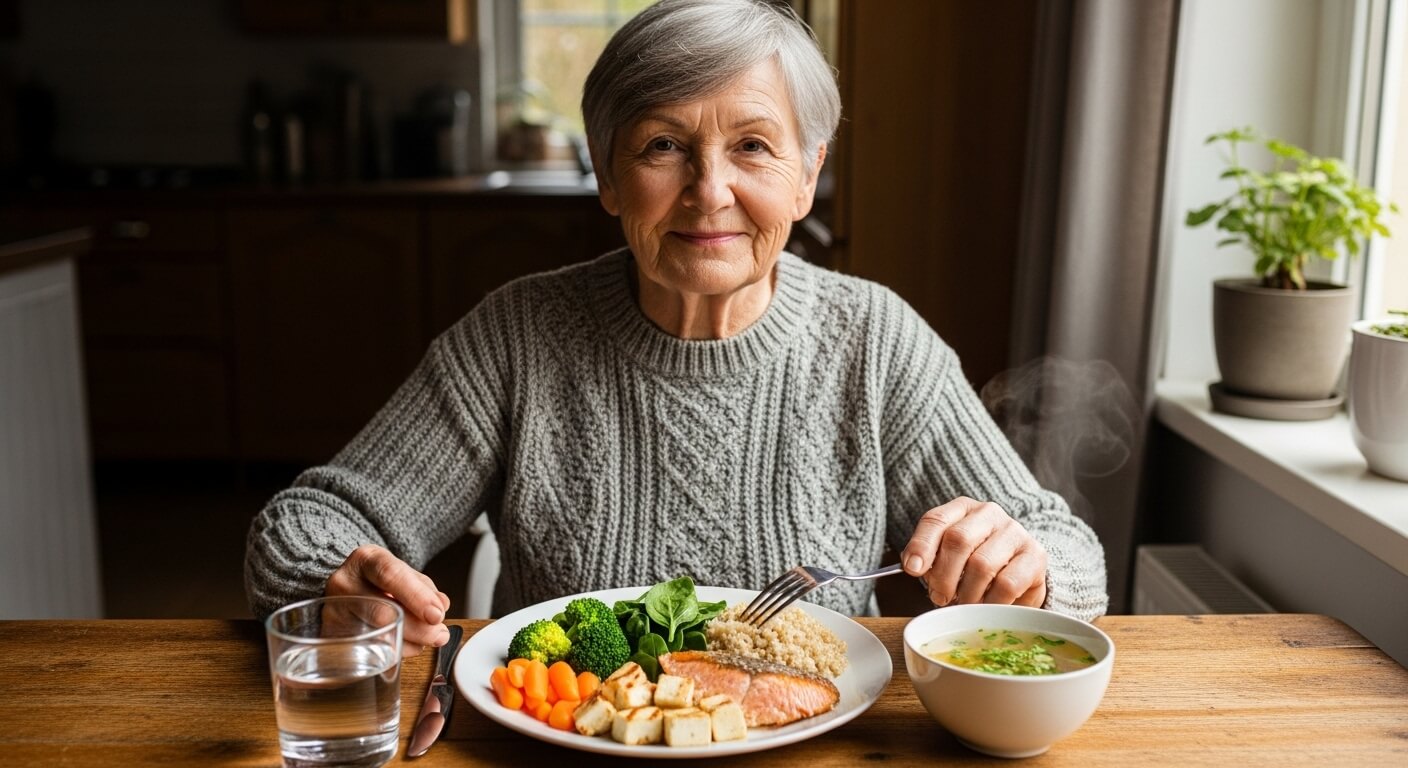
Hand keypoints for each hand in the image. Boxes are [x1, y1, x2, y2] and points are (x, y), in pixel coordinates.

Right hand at [325, 544, 451, 657]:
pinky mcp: (332, 634)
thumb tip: (441, 607)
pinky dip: (394, 652)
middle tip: (439, 635)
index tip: (437, 615)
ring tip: (427, 640)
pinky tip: (406, 645)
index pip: (390, 575)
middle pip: (381, 611)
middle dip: (417, 628)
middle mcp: (344, 583)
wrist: (348, 583)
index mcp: (365, 559)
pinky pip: (367, 651)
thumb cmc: (379, 579)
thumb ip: (424, 588)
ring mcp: (334, 611)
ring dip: (409, 643)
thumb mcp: (402, 571)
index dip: (416, 596)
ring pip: (375, 636)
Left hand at [900, 497, 1047, 607]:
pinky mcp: (1035, 556)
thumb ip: (929, 559)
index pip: (936, 520)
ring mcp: (1015, 532)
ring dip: (967, 593)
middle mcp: (989, 513)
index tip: (913, 569)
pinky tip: (986, 606)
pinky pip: (1007, 584)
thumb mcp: (947, 557)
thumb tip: (914, 566)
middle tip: (940, 597)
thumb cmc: (974, 565)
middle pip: (958, 540)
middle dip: (943, 576)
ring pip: (982, 565)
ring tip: (964, 604)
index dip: (921, 545)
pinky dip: (991, 602)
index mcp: (962, 508)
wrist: (1019, 572)